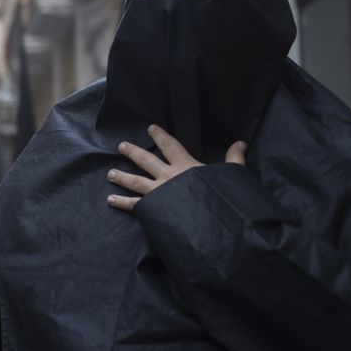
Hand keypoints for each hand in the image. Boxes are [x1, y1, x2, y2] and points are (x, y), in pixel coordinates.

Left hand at [107, 125, 245, 212]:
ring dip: (121, 176)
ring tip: (109, 174)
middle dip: (133, 152)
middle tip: (121, 146)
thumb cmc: (220, 199)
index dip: (160, 136)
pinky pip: (134, 205)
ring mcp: (158, 193)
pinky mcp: (153, 209)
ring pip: (135, 181)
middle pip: (146, 160)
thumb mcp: (229, 176)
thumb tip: (240, 143)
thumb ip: (233, 159)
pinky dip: (121, 202)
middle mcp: (168, 177)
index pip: (170, 146)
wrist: (210, 222)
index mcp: (185, 167)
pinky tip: (110, 200)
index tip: (150, 128)